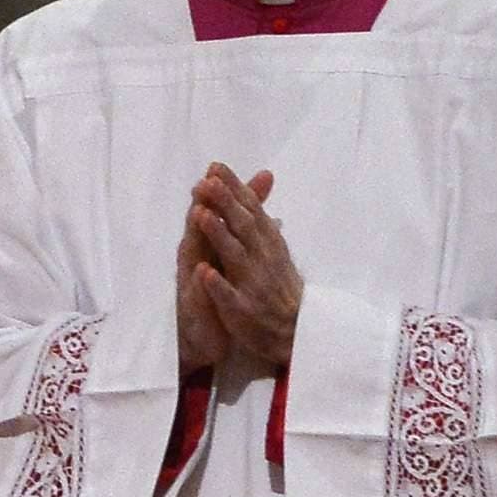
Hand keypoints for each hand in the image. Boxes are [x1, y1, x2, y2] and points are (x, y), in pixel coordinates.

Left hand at [180, 164, 301, 368]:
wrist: (295, 330)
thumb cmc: (277, 283)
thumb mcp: (273, 245)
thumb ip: (260, 213)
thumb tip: (263, 175)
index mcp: (268, 242)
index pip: (250, 209)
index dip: (233, 188)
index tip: (215, 167)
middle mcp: (262, 258)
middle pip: (243, 226)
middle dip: (225, 203)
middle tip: (207, 181)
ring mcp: (253, 283)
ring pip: (235, 255)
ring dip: (218, 234)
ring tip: (200, 215)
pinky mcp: (244, 310)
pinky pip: (229, 296)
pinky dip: (216, 284)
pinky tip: (202, 272)